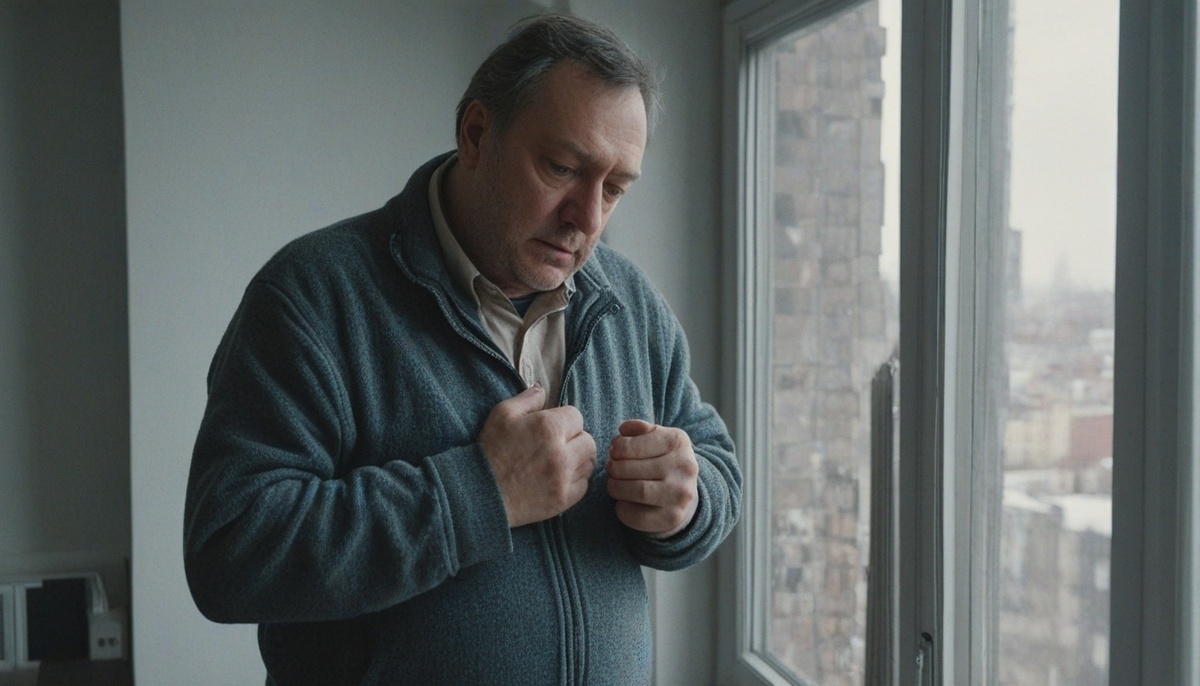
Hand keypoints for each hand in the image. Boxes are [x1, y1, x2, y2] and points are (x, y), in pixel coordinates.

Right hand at [479, 384, 596, 527]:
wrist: (481, 492)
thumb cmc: (491, 450)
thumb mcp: (502, 414)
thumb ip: (528, 399)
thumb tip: (542, 388)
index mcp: (548, 427)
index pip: (576, 416)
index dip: (564, 420)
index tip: (551, 428)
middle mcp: (561, 452)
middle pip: (588, 440)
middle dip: (575, 440)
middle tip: (558, 445)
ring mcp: (564, 478)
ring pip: (589, 463)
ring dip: (578, 460)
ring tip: (559, 461)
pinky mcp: (564, 499)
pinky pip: (584, 485)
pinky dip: (575, 481)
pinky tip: (558, 478)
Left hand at [606, 420, 698, 536]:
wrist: (685, 493)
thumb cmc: (663, 460)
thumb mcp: (657, 437)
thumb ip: (639, 429)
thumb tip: (623, 430)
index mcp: (677, 442)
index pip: (631, 446)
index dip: (616, 449)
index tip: (613, 452)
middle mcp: (684, 468)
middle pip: (630, 469)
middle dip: (613, 469)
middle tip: (611, 470)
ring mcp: (680, 494)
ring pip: (636, 491)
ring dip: (615, 488)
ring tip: (613, 484)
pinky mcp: (672, 517)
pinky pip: (637, 516)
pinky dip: (623, 509)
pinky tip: (623, 502)